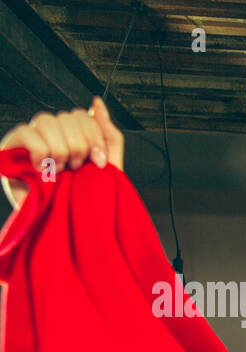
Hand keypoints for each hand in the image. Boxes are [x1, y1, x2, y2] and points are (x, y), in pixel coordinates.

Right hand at [1, 97, 123, 208]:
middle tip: (76, 170)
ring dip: (61, 150)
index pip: (82, 116)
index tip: (101, 164)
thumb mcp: (107, 167)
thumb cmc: (85, 199)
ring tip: (60, 171)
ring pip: (47, 120)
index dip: (95, 138)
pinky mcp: (10, 150)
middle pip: (67, 116)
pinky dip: (40, 150)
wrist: (67, 227)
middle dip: (79, 146)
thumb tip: (97, 103)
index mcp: (71, 137)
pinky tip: (43, 169)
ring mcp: (29, 140)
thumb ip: (107, 134)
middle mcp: (50, 135)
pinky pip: (27, 132)